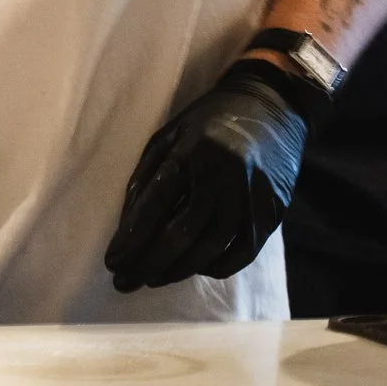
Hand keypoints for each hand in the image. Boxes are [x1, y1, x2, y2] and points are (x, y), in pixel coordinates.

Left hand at [105, 58, 327, 292]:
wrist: (272, 104)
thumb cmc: (209, 121)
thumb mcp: (169, 135)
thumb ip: (147, 177)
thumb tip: (128, 228)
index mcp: (192, 151)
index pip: (156, 206)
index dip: (131, 239)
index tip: (112, 262)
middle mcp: (224, 173)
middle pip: (183, 232)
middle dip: (150, 262)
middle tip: (126, 281)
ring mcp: (253, 192)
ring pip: (213, 246)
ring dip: (180, 269)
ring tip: (154, 279)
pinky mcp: (274, 206)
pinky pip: (245, 249)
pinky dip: (220, 266)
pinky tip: (198, 269)